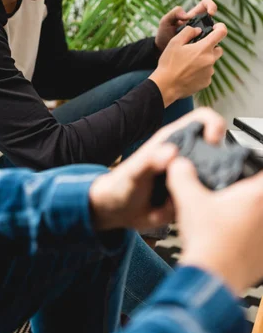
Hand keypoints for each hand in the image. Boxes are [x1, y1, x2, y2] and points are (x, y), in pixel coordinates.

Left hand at [89, 108, 225, 232]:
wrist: (116, 211)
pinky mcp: (190, 197)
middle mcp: (184, 157)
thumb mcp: (133, 173)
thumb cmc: (121, 185)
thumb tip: (170, 152)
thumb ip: (149, 162)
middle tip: (186, 187)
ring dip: (196, 195)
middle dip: (210, 171)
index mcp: (172, 141)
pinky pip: (201, 203)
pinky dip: (188, 210)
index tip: (212, 142)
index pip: (202, 120)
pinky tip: (164, 211)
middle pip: (216, 153)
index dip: (214, 125)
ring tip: (165, 202)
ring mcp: (189, 178)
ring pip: (211, 181)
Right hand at [149, 21, 226, 106]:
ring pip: (211, 62)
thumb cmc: (169, 63)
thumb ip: (188, 32)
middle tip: (195, 50)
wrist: (166, 86)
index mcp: (204, 48)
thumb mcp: (174, 42)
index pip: (221, 33)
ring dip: (203, 61)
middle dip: (210, 47)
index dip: (220, 27)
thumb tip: (198, 30)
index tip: (216, 27)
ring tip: (188, 64)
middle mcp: (210, 60)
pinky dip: (201, 72)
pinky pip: (207, 73)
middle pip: (218, 49)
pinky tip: (189, 73)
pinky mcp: (206, 82)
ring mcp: (209, 72)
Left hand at [155, 0, 216, 51]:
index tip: (211, 13)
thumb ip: (173, 14)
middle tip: (215, 30)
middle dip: (218, 25)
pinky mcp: (200, 46)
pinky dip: (209, 46)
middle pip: (213, 21)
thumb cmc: (163, 34)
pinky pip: (208, 45)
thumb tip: (186, 15)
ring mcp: (200, 36)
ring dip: (214, 37)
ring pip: (213, 35)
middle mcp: (199, 25)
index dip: (211, 5)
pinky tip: (203, 50)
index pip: (205, 5)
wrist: (161, 50)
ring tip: (208, 41)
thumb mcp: (165, 21)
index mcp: (192, 16)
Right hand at [167, 157, 262, 294]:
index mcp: (257, 195)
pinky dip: (250, 237)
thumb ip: (182, 176)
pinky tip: (234, 238)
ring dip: (252, 217)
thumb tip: (179, 164)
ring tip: (233, 216)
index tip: (248, 169)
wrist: (211, 277)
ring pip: (260, 218)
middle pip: (261, 195)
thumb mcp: (188, 200)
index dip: (254, 168)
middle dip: (251, 193)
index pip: (261, 171)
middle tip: (236, 194)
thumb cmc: (206, 241)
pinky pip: (258, 240)